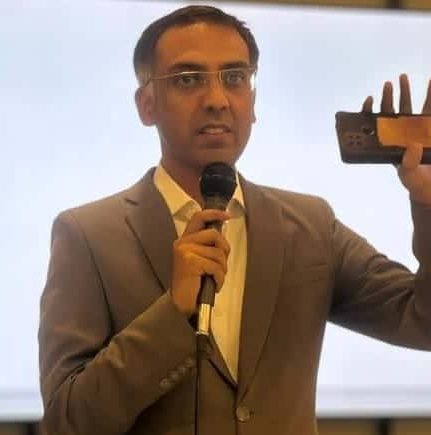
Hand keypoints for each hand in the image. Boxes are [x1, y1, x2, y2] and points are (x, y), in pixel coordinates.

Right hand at [170, 209, 229, 315]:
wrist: (180, 302)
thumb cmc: (193, 282)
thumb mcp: (199, 259)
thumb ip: (207, 245)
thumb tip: (222, 236)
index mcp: (185, 239)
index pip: (199, 218)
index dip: (214, 213)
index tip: (227, 216)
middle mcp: (183, 242)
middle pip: (215, 235)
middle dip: (224, 250)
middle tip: (221, 264)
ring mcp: (186, 251)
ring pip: (218, 253)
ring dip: (222, 269)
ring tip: (215, 278)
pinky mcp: (191, 262)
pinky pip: (216, 266)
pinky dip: (220, 278)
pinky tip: (214, 285)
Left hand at [362, 74, 430, 204]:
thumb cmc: (418, 185)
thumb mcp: (411, 177)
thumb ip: (408, 165)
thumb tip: (411, 146)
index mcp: (389, 146)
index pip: (376, 126)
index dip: (370, 113)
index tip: (369, 99)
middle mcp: (400, 136)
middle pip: (392, 112)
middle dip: (388, 97)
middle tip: (387, 83)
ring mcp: (415, 131)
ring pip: (409, 108)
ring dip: (405, 92)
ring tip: (402, 77)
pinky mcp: (430, 129)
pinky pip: (429, 110)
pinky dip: (430, 96)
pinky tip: (430, 82)